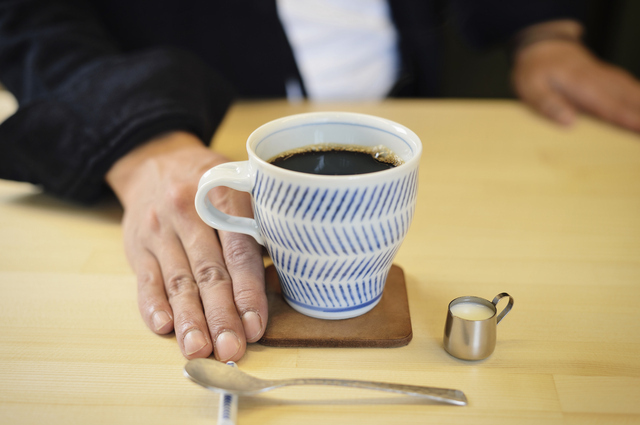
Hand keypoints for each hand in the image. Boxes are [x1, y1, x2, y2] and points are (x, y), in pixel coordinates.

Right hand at [106, 131, 267, 360]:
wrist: (155, 161)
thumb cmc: (209, 184)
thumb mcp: (239, 189)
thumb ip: (257, 231)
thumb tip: (278, 282)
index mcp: (221, 198)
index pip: (238, 252)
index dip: (248, 291)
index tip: (255, 324)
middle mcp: (187, 212)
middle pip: (208, 272)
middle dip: (221, 315)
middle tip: (231, 349)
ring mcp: (159, 230)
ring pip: (177, 281)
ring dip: (189, 319)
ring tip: (198, 349)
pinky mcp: (137, 245)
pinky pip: (145, 279)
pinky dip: (153, 305)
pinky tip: (164, 327)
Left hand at [511, 20, 639, 132]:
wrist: (541, 46)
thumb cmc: (534, 70)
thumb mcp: (530, 88)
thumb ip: (548, 104)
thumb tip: (569, 121)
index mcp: (577, 82)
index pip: (605, 103)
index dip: (623, 116)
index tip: (638, 126)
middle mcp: (595, 77)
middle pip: (623, 97)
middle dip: (639, 112)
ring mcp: (602, 75)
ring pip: (628, 89)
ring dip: (639, 103)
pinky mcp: (604, 76)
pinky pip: (625, 84)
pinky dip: (637, 93)